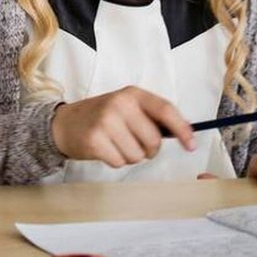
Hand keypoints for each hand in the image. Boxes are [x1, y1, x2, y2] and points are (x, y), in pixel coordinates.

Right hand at [49, 86, 194, 166]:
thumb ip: (153, 116)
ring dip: (129, 156)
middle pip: (153, 140)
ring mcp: (106, 121)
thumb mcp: (127, 107)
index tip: (191, 145)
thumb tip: (186, 130)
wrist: (64, 124)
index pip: (165, 110)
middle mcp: (120, 104)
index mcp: (132, 94)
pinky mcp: (94, 140)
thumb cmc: (101, 117)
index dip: (182, 129)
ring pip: (137, 155)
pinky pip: (120, 162)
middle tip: (132, 142)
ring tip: (115, 144)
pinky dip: (115, 161)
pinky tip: (104, 149)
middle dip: (148, 149)